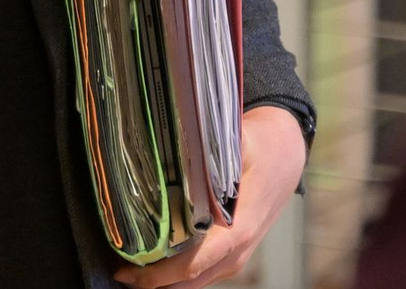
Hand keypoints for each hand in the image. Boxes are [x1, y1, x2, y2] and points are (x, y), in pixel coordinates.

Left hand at [113, 106, 306, 287]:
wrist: (286, 156)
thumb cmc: (263, 148)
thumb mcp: (240, 141)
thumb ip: (213, 145)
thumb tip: (181, 132)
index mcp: (236, 230)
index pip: (193, 264)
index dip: (159, 273)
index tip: (129, 271)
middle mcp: (236, 250)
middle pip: (190, 281)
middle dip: (154, 282)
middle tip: (119, 270)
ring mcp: (235, 254)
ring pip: (196, 280)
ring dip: (165, 279)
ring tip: (129, 265)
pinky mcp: (232, 250)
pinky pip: (203, 269)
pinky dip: (179, 270)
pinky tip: (154, 255)